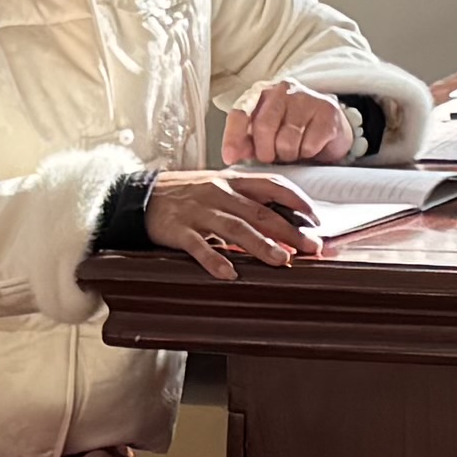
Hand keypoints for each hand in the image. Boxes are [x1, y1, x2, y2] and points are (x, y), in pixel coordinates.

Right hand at [140, 169, 319, 273]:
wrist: (140, 196)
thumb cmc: (184, 194)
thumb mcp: (217, 188)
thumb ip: (245, 200)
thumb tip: (280, 220)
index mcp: (231, 182)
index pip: (271, 185)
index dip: (296, 201)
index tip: (316, 219)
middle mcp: (218, 194)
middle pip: (259, 212)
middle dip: (289, 230)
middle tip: (311, 247)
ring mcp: (199, 211)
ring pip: (235, 228)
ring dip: (260, 244)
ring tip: (281, 259)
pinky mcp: (179, 230)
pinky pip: (199, 246)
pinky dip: (214, 260)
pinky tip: (229, 273)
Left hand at [223, 83, 359, 167]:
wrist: (331, 128)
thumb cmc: (292, 133)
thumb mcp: (265, 137)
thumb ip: (246, 143)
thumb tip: (231, 155)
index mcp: (261, 94)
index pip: (240, 113)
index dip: (232, 136)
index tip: (230, 157)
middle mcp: (282, 90)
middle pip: (263, 127)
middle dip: (267, 152)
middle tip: (275, 156)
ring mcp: (306, 98)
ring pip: (287, 141)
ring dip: (289, 155)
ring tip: (295, 149)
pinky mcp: (326, 111)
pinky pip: (308, 145)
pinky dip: (308, 153)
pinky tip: (311, 146)